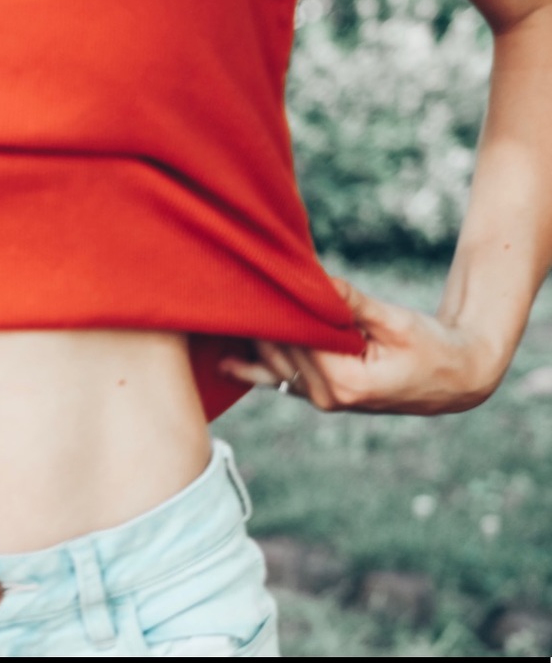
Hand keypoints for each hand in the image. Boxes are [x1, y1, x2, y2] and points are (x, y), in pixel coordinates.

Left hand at [218, 278, 505, 414]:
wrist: (454, 379)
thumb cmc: (431, 348)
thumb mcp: (395, 321)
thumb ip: (351, 303)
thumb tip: (316, 278)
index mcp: (346, 382)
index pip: (297, 339)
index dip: (279, 308)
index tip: (257, 278)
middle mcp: (328, 396)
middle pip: (281, 349)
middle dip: (262, 316)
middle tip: (233, 278)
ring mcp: (322, 399)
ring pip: (274, 362)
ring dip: (254, 334)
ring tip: (223, 303)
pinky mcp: (321, 394)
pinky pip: (279, 381)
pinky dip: (252, 370)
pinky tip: (224, 363)